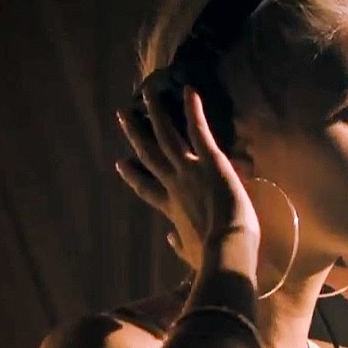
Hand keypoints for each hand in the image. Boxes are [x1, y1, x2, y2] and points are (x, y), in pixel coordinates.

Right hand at [115, 83, 259, 271]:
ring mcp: (189, 170)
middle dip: (136, 133)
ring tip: (149, 92)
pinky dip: (194, 110)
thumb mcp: (192, 254)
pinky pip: (199, 130)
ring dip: (157, 112)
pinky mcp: (210, 160)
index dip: (134, 176)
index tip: (121, 163)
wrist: (226, 249)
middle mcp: (175, 184)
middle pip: (150, 153)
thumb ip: (180, 246)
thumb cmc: (213, 257)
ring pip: (167, 135)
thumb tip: (170, 238)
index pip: (148, 189)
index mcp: (173, 209)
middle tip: (123, 114)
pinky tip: (190, 90)